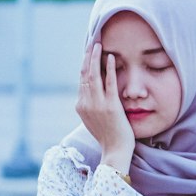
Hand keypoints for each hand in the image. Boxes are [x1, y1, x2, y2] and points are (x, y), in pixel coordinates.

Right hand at [75, 41, 134, 167]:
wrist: (114, 152)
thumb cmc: (108, 137)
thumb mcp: (93, 119)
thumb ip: (91, 105)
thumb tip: (91, 92)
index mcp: (80, 106)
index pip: (81, 80)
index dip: (84, 64)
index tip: (88, 53)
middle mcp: (86, 103)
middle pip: (84, 74)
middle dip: (87, 57)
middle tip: (92, 43)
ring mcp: (98, 105)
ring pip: (93, 75)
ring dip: (96, 58)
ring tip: (99, 45)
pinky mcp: (111, 106)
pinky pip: (110, 83)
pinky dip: (109, 68)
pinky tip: (111, 57)